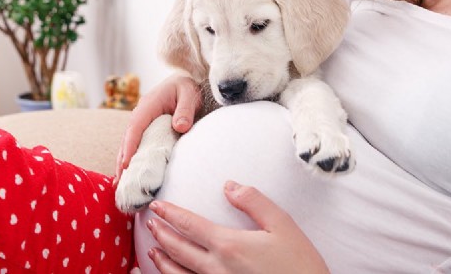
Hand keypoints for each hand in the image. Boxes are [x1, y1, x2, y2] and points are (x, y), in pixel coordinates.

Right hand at [114, 74, 201, 183]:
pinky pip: (136, 144)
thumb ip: (185, 110)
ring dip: (123, 162)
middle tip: (119, 181)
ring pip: (129, 144)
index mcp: (148, 106)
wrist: (187, 82)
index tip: (126, 164)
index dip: (130, 146)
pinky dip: (131, 158)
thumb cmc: (187, 88)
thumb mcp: (189, 95)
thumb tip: (179, 127)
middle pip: (127, 139)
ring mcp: (142, 122)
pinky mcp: (146, 129)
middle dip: (122, 160)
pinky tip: (130, 174)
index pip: (135, 128)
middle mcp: (140, 115)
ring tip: (120, 183)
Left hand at [146, 181, 329, 273]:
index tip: (156, 206)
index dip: (170, 213)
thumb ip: (254, 202)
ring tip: (153, 249)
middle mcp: (216, 268)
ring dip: (162, 260)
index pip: (189, 225)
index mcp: (228, 245)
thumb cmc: (299, 264)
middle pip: (177, 249)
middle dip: (161, 233)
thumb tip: (229, 186)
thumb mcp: (282, 225)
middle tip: (150, 222)